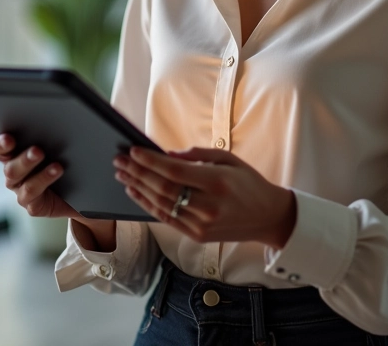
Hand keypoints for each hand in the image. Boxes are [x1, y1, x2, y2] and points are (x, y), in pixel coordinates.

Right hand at [0, 134, 77, 219]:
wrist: (80, 192)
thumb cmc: (65, 161)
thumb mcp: (56, 146)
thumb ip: (47, 135)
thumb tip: (56, 120)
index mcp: (13, 155)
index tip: (9, 139)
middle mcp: (14, 174)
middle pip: (9, 167)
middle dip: (24, 158)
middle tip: (37, 150)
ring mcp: (21, 191)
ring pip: (21, 181)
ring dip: (35, 170)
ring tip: (55, 165)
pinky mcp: (33, 205)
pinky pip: (33, 195)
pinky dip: (46, 181)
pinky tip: (58, 172)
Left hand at [114, 147, 296, 248]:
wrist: (268, 217)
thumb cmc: (249, 183)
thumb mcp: (230, 159)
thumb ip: (199, 155)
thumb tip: (167, 155)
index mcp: (217, 182)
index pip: (174, 171)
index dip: (150, 161)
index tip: (133, 151)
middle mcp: (208, 205)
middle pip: (163, 188)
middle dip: (137, 173)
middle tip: (120, 160)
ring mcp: (201, 224)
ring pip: (161, 205)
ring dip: (138, 188)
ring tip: (122, 175)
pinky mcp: (198, 236)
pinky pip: (167, 220)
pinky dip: (148, 206)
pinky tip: (136, 193)